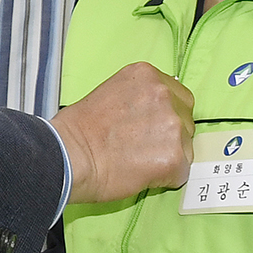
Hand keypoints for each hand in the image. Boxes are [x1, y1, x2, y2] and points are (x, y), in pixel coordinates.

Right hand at [52, 62, 193, 203]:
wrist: (67, 156)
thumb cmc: (77, 130)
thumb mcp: (110, 93)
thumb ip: (139, 99)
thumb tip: (152, 118)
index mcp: (147, 75)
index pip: (178, 96)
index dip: (165, 116)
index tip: (149, 129)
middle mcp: (164, 94)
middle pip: (186, 120)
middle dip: (169, 135)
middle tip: (142, 147)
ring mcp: (172, 125)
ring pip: (185, 147)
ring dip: (167, 156)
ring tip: (137, 162)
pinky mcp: (174, 156)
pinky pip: (181, 172)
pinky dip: (165, 178)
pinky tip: (141, 175)